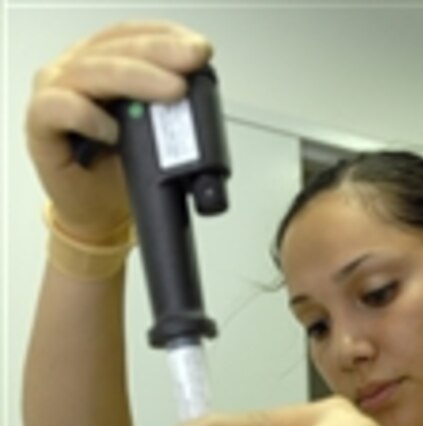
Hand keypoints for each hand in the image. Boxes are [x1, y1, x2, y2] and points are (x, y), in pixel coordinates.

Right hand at [25, 20, 212, 239]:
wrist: (97, 212)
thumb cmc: (119, 170)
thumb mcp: (154, 135)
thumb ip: (169, 110)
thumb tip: (202, 94)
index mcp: (104, 62)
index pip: (132, 36)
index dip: (166, 35)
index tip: (198, 49)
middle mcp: (77, 69)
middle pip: (116, 49)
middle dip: (160, 53)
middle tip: (192, 61)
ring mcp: (55, 93)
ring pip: (92, 72)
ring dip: (136, 79)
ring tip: (171, 91)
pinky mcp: (40, 124)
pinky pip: (58, 108)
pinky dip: (86, 115)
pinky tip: (112, 130)